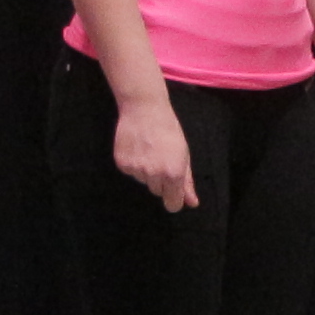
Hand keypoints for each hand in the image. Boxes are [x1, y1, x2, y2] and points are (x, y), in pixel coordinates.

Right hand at [111, 95, 199, 211]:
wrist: (144, 110)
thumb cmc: (169, 131)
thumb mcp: (184, 156)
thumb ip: (187, 182)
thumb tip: (192, 203)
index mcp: (173, 174)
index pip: (173, 205)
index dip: (174, 200)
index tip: (174, 195)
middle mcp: (154, 175)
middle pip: (157, 191)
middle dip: (161, 180)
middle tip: (161, 158)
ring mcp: (136, 170)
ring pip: (144, 181)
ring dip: (147, 171)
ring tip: (149, 150)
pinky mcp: (122, 164)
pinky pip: (130, 172)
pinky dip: (134, 164)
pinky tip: (137, 148)